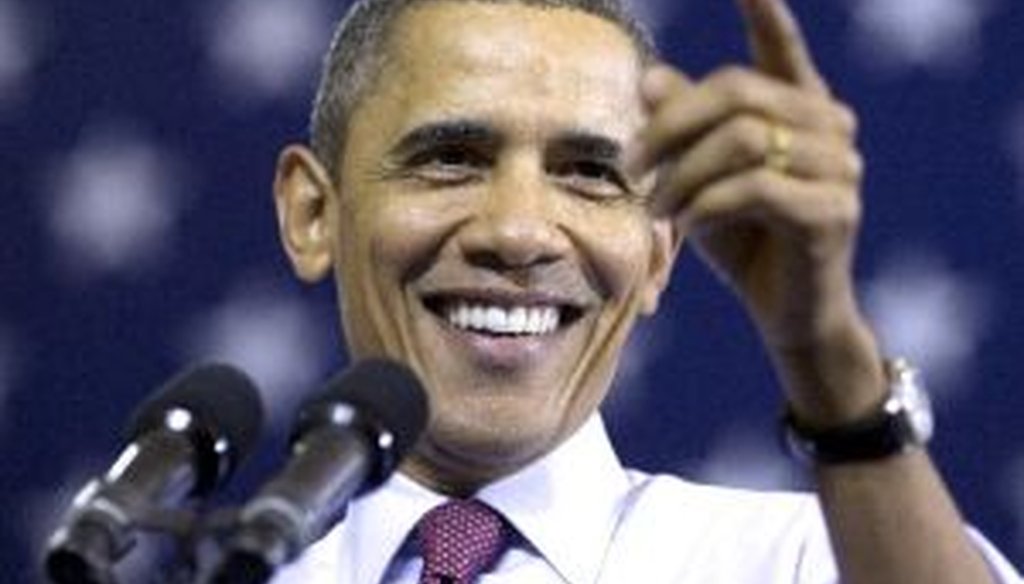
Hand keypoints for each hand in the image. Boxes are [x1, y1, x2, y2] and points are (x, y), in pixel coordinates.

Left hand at [628, 0, 883, 423]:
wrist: (787, 313)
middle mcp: (831, 129)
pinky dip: (706, 205)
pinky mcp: (833, 212)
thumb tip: (648, 77)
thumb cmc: (743, 240)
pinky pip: (754, 188)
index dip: (767, 16)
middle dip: (670, 126)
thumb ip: (682, 129)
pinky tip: (688, 225)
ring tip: (656, 207)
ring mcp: (840, 169)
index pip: (782, 52)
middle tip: (630, 165)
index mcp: (801, 111)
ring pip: (740, 142)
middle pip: (737, 93)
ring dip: (681, 175)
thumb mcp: (701, 179)